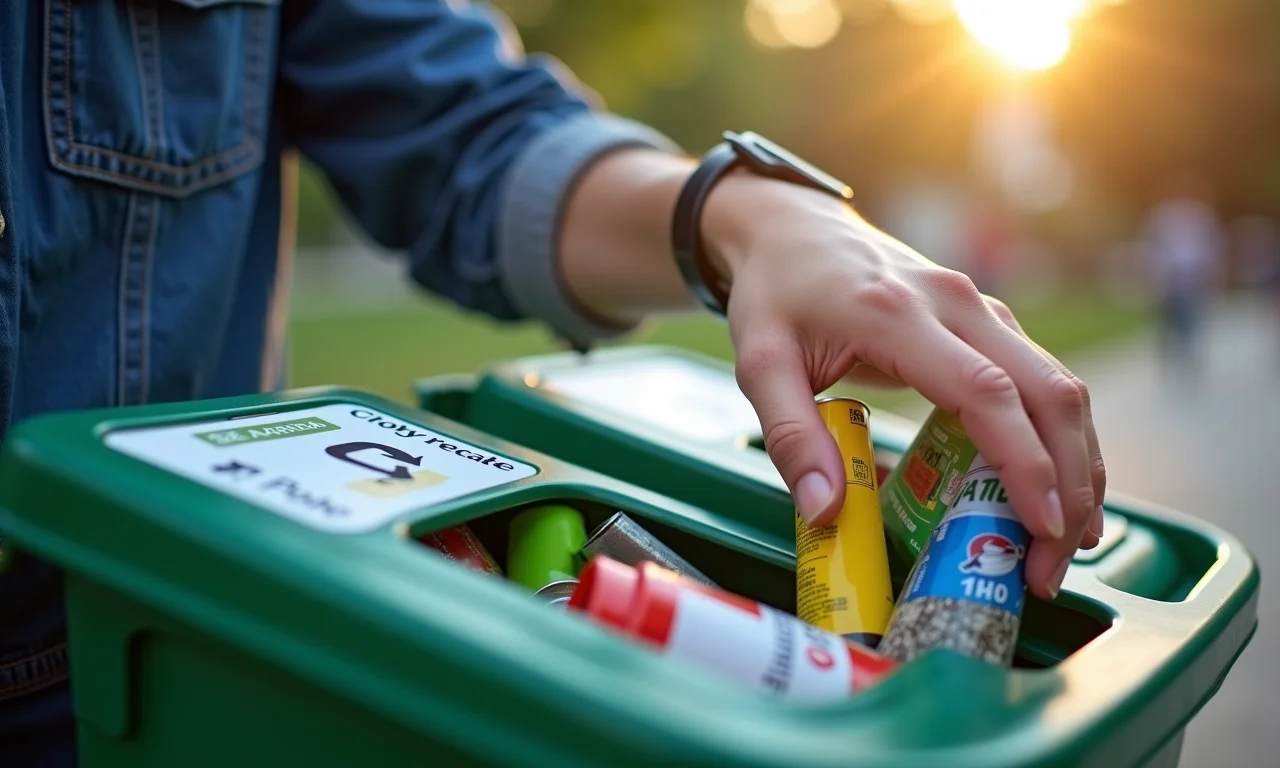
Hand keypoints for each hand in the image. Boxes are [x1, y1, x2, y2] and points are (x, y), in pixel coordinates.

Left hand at [702, 174, 1105, 599]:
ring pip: (1060, 386)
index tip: (1043, 526)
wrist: (791, 227)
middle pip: (1047, 392)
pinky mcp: (987, 321)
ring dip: (1078, 465)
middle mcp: (957, 304)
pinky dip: (1060, 438)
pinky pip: (1042, 380)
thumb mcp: (760, 364)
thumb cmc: (775, 294)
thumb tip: (826, 510)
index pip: (986, 392)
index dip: (1024, 462)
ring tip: (1069, 542)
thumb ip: (791, 435)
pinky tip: (1059, 490)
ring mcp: (980, 308)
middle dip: (1069, 483)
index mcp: (898, 314)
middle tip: (1052, 564)